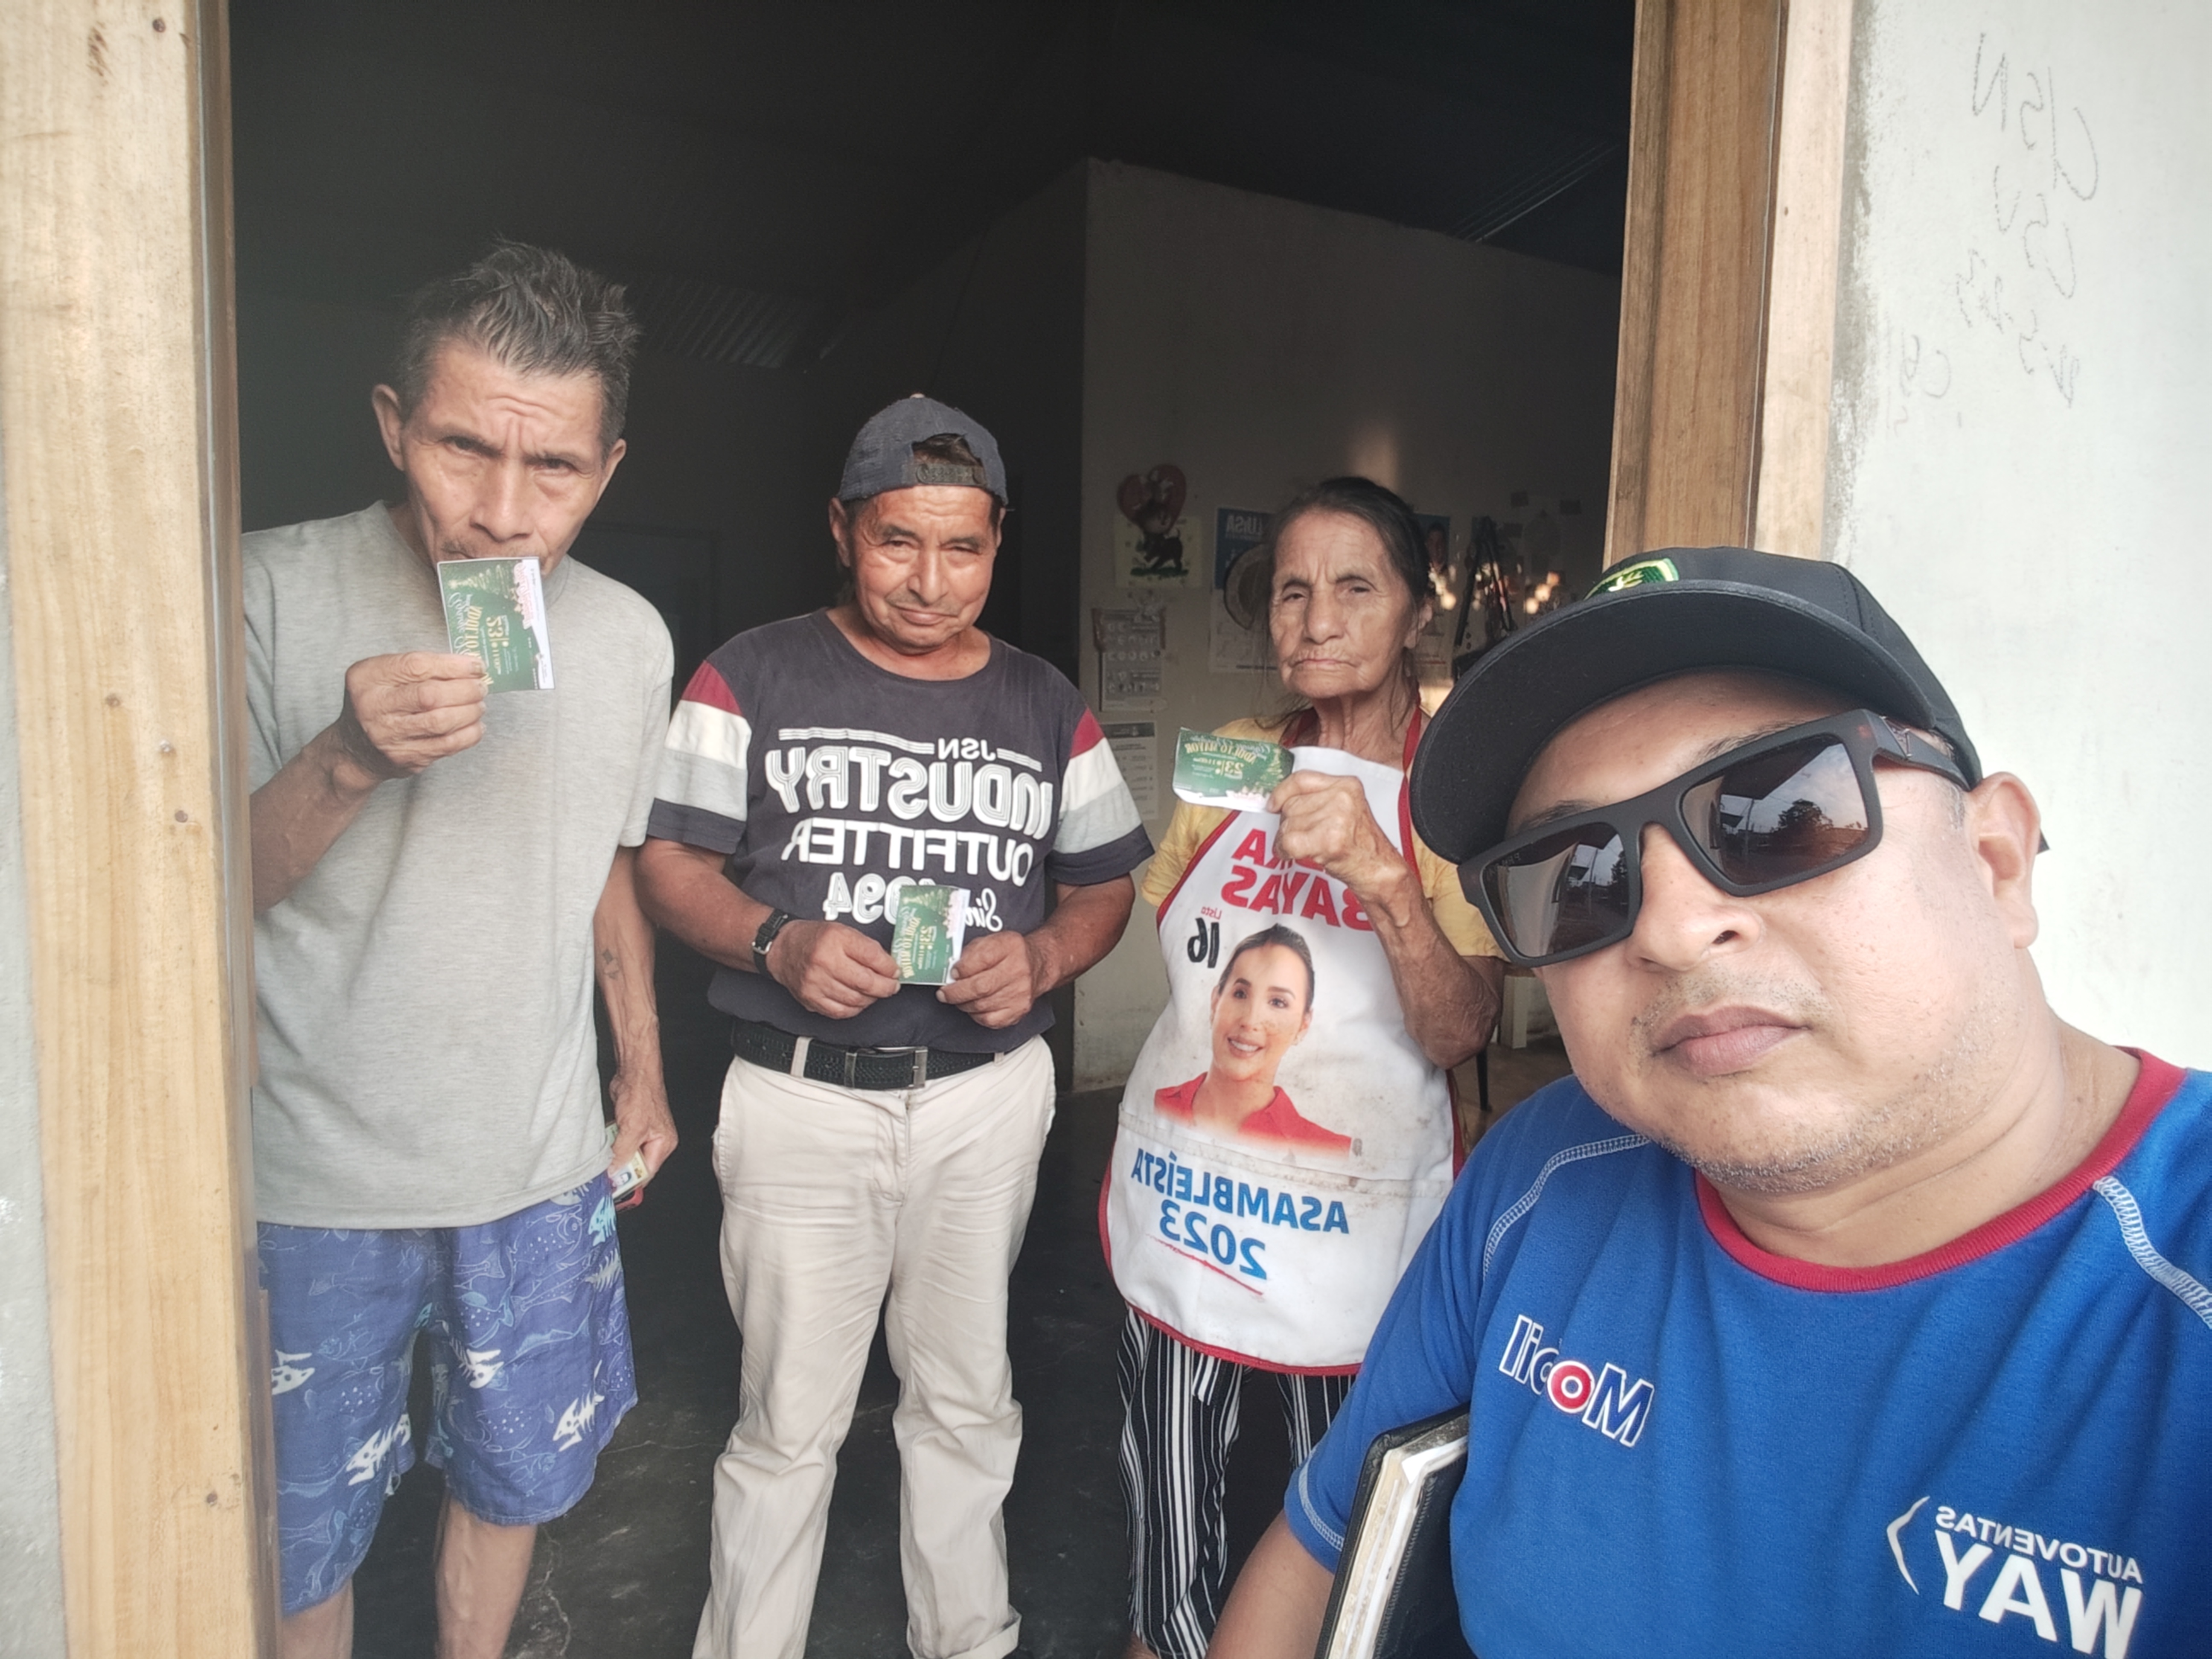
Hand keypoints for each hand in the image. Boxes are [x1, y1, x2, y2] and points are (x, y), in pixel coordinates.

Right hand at [331, 651, 488, 782]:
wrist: (354, 749)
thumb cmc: (378, 703)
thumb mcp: (383, 675)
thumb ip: (418, 667)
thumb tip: (467, 667)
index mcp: (368, 678)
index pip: (416, 666)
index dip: (453, 665)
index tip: (476, 666)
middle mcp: (374, 707)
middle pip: (430, 696)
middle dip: (466, 690)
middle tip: (481, 687)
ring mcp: (389, 736)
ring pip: (441, 722)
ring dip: (470, 711)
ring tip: (479, 704)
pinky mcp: (406, 758)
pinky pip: (446, 746)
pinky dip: (469, 734)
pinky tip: (476, 725)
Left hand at [607, 1068, 676, 1210]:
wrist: (633, 1072)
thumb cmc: (642, 1095)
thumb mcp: (632, 1129)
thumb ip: (623, 1153)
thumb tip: (614, 1172)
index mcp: (664, 1143)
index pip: (648, 1171)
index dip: (632, 1180)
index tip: (615, 1188)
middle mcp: (655, 1140)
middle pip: (636, 1164)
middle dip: (621, 1166)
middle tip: (605, 1172)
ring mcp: (642, 1133)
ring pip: (625, 1153)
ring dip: (614, 1154)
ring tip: (604, 1154)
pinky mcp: (629, 1126)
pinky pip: (618, 1142)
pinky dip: (610, 1144)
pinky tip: (603, 1143)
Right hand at [768, 919, 901, 1018]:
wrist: (783, 949)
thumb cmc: (815, 939)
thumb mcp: (843, 931)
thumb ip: (867, 948)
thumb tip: (890, 967)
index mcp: (835, 939)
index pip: (872, 956)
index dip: (890, 967)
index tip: (896, 971)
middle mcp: (824, 961)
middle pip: (866, 982)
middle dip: (886, 987)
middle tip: (892, 986)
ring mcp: (816, 983)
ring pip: (856, 1000)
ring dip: (872, 998)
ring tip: (875, 992)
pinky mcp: (810, 999)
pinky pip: (841, 1012)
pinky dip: (855, 1009)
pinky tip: (859, 1001)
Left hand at [937, 929, 1046, 1028]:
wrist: (1036, 965)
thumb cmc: (1009, 954)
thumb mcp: (990, 941)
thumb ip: (970, 952)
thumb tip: (951, 969)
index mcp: (1010, 946)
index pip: (981, 959)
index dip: (961, 969)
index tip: (951, 973)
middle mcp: (1018, 970)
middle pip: (980, 987)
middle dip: (956, 992)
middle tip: (944, 993)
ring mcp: (1020, 992)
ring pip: (981, 1006)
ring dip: (963, 1003)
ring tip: (958, 998)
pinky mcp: (1019, 1010)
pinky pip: (989, 1020)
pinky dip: (976, 1015)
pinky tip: (974, 1006)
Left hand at [1268, 770, 1413, 911]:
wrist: (1379, 869)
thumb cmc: (1360, 844)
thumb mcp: (1345, 810)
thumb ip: (1319, 799)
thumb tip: (1281, 801)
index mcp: (1347, 785)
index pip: (1302, 779)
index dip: (1282, 792)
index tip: (1273, 804)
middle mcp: (1342, 797)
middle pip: (1292, 804)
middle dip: (1288, 823)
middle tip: (1301, 837)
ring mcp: (1336, 818)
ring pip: (1288, 824)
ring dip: (1287, 840)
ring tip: (1302, 848)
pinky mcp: (1329, 840)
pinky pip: (1289, 842)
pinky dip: (1284, 851)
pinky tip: (1293, 855)